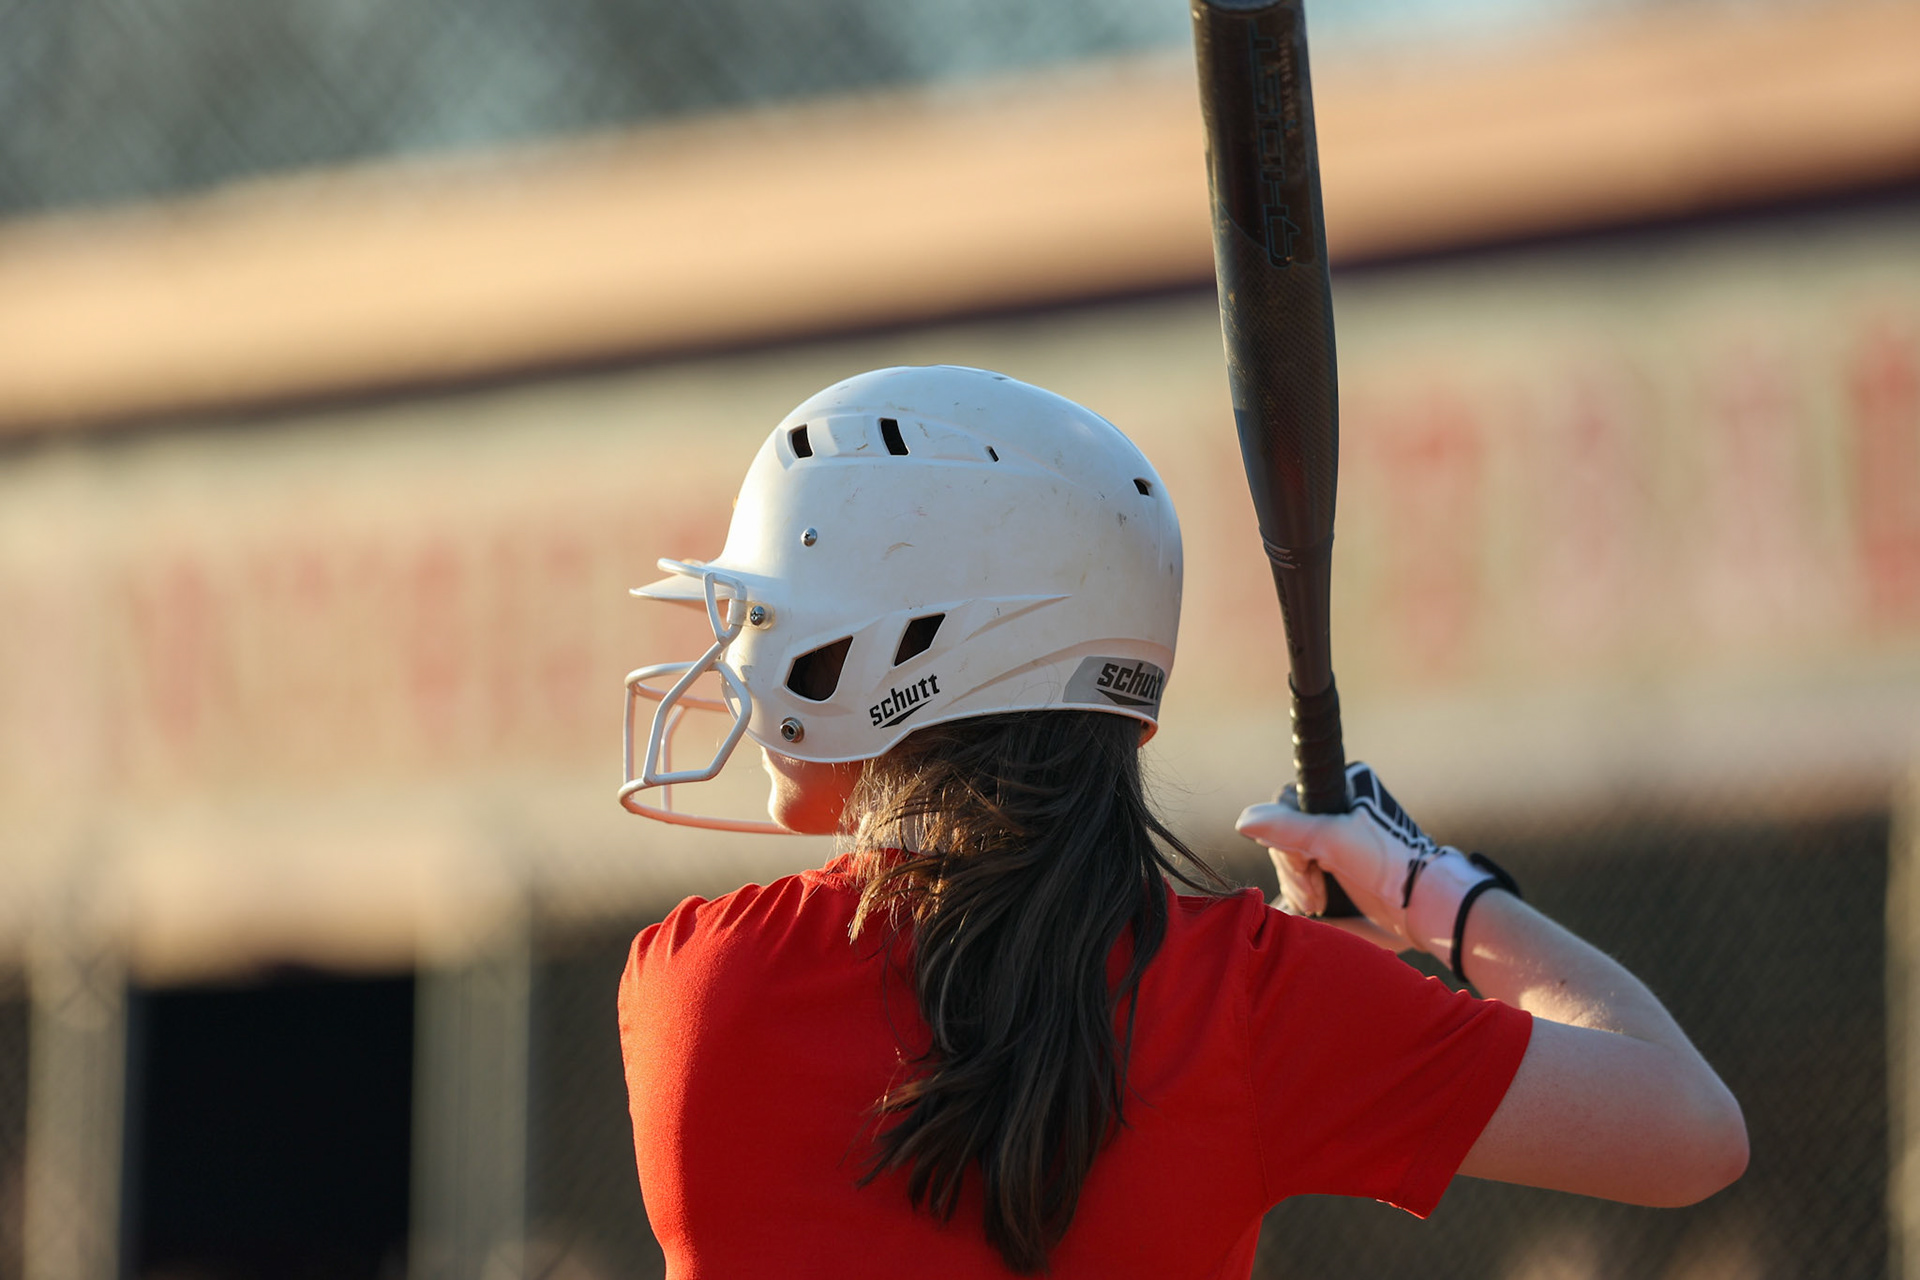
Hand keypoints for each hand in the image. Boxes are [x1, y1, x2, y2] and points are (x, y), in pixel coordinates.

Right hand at [1236, 762, 1490, 957]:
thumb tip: (1243, 821)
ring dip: (1299, 885)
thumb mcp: (1331, 840)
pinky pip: (1302, 874)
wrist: (1425, 907)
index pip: (1286, 807)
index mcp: (1343, 787)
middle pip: (1286, 835)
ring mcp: (1339, 837)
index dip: (1287, 842)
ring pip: (1291, 857)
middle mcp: (1340, 807)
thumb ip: (1285, 827)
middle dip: (1296, 871)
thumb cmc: (1387, 865)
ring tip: (1319, 905)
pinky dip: (1302, 890)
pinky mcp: (1341, 865)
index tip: (1305, 865)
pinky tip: (1314, 905)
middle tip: (1314, 898)